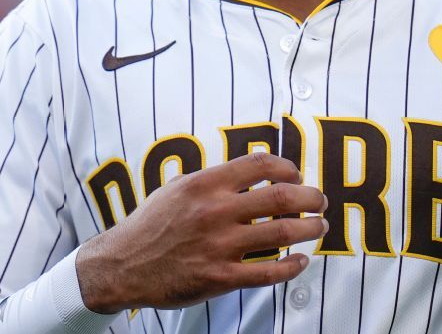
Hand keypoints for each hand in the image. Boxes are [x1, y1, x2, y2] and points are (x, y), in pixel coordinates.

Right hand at [75, 152, 327, 312]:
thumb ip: (213, 181)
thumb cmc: (150, 225)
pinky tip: (300, 262)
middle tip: (320, 202)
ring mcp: (220, 245)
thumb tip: (251, 173)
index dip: (288, 167)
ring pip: (283, 232)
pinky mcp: (221, 277)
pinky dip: (292, 267)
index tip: (296, 175)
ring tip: (319, 227)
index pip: (261, 164)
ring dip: (310, 229)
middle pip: (282, 196)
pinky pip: (269, 272)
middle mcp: (216, 211)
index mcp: (205, 184)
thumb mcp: (177, 189)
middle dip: (311, 197)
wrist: (122, 265)